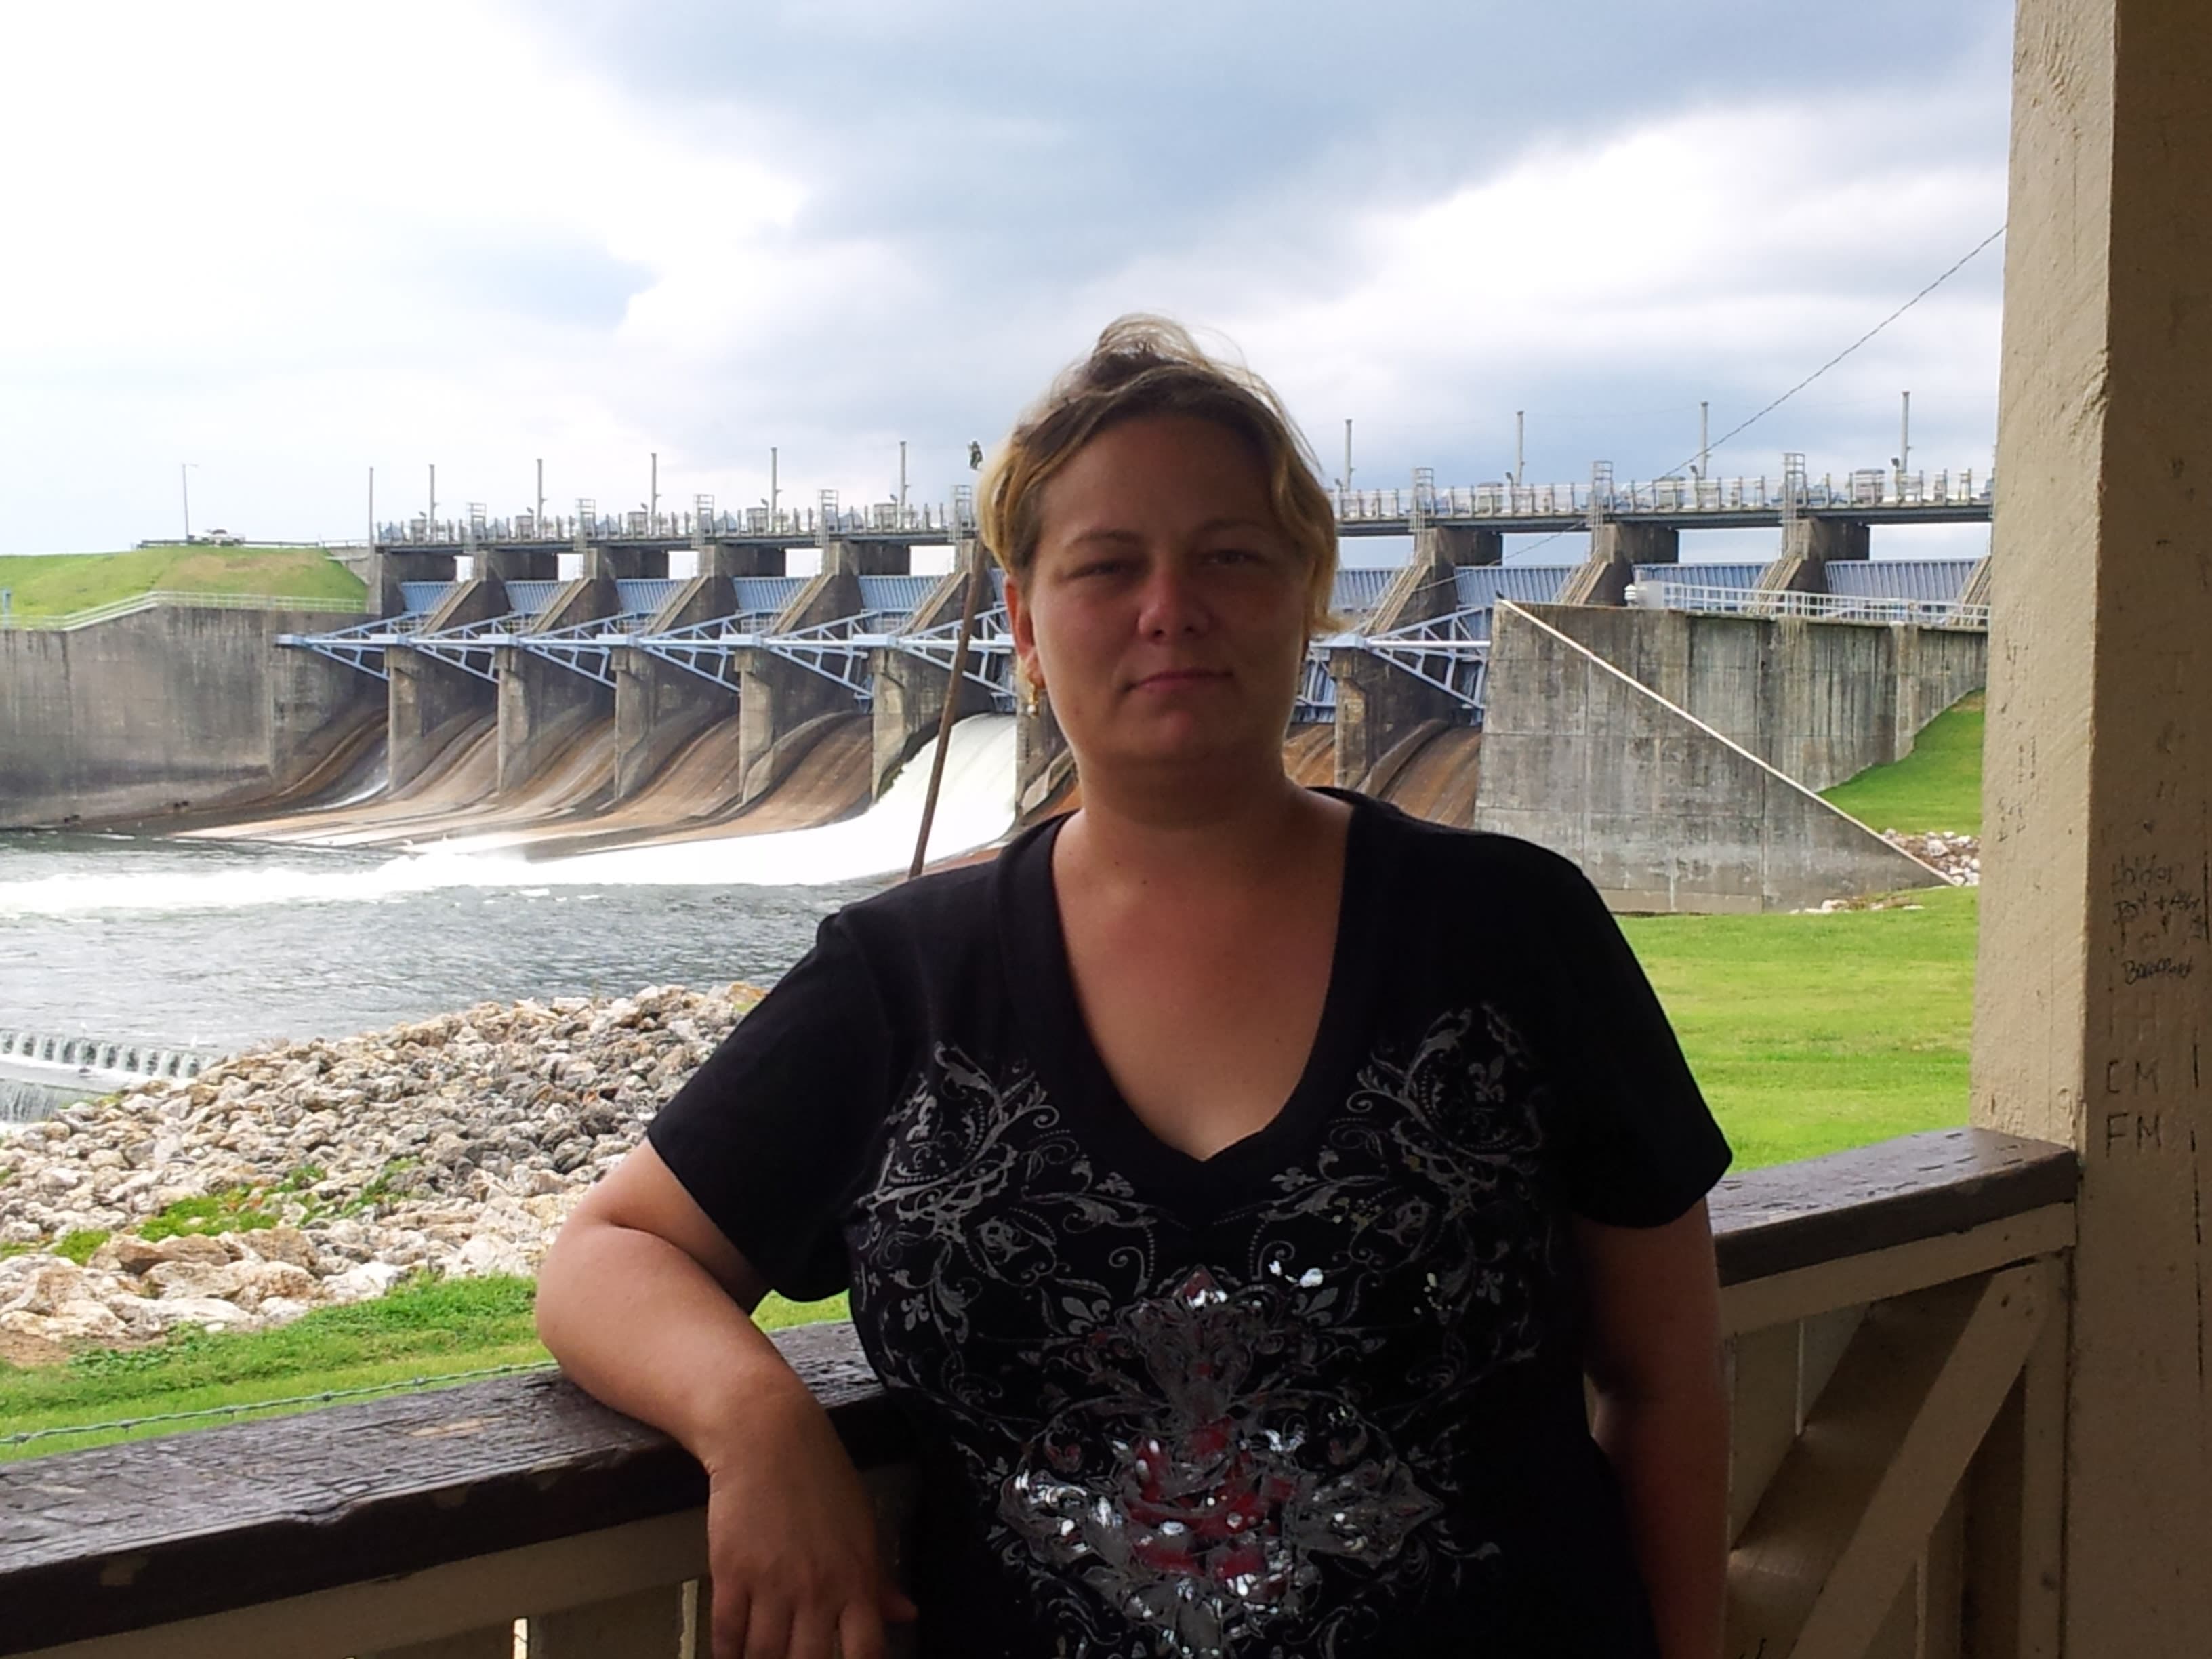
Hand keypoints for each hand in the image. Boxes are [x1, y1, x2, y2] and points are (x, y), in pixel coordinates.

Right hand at [700, 1382, 918, 1658]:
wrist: (768, 1436)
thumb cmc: (820, 1475)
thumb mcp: (862, 1523)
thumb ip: (879, 1578)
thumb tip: (906, 1613)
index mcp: (857, 1577)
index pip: (865, 1652)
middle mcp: (817, 1589)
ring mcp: (772, 1584)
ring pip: (764, 1656)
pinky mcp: (731, 1574)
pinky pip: (727, 1634)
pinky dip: (727, 1652)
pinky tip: (730, 1654)